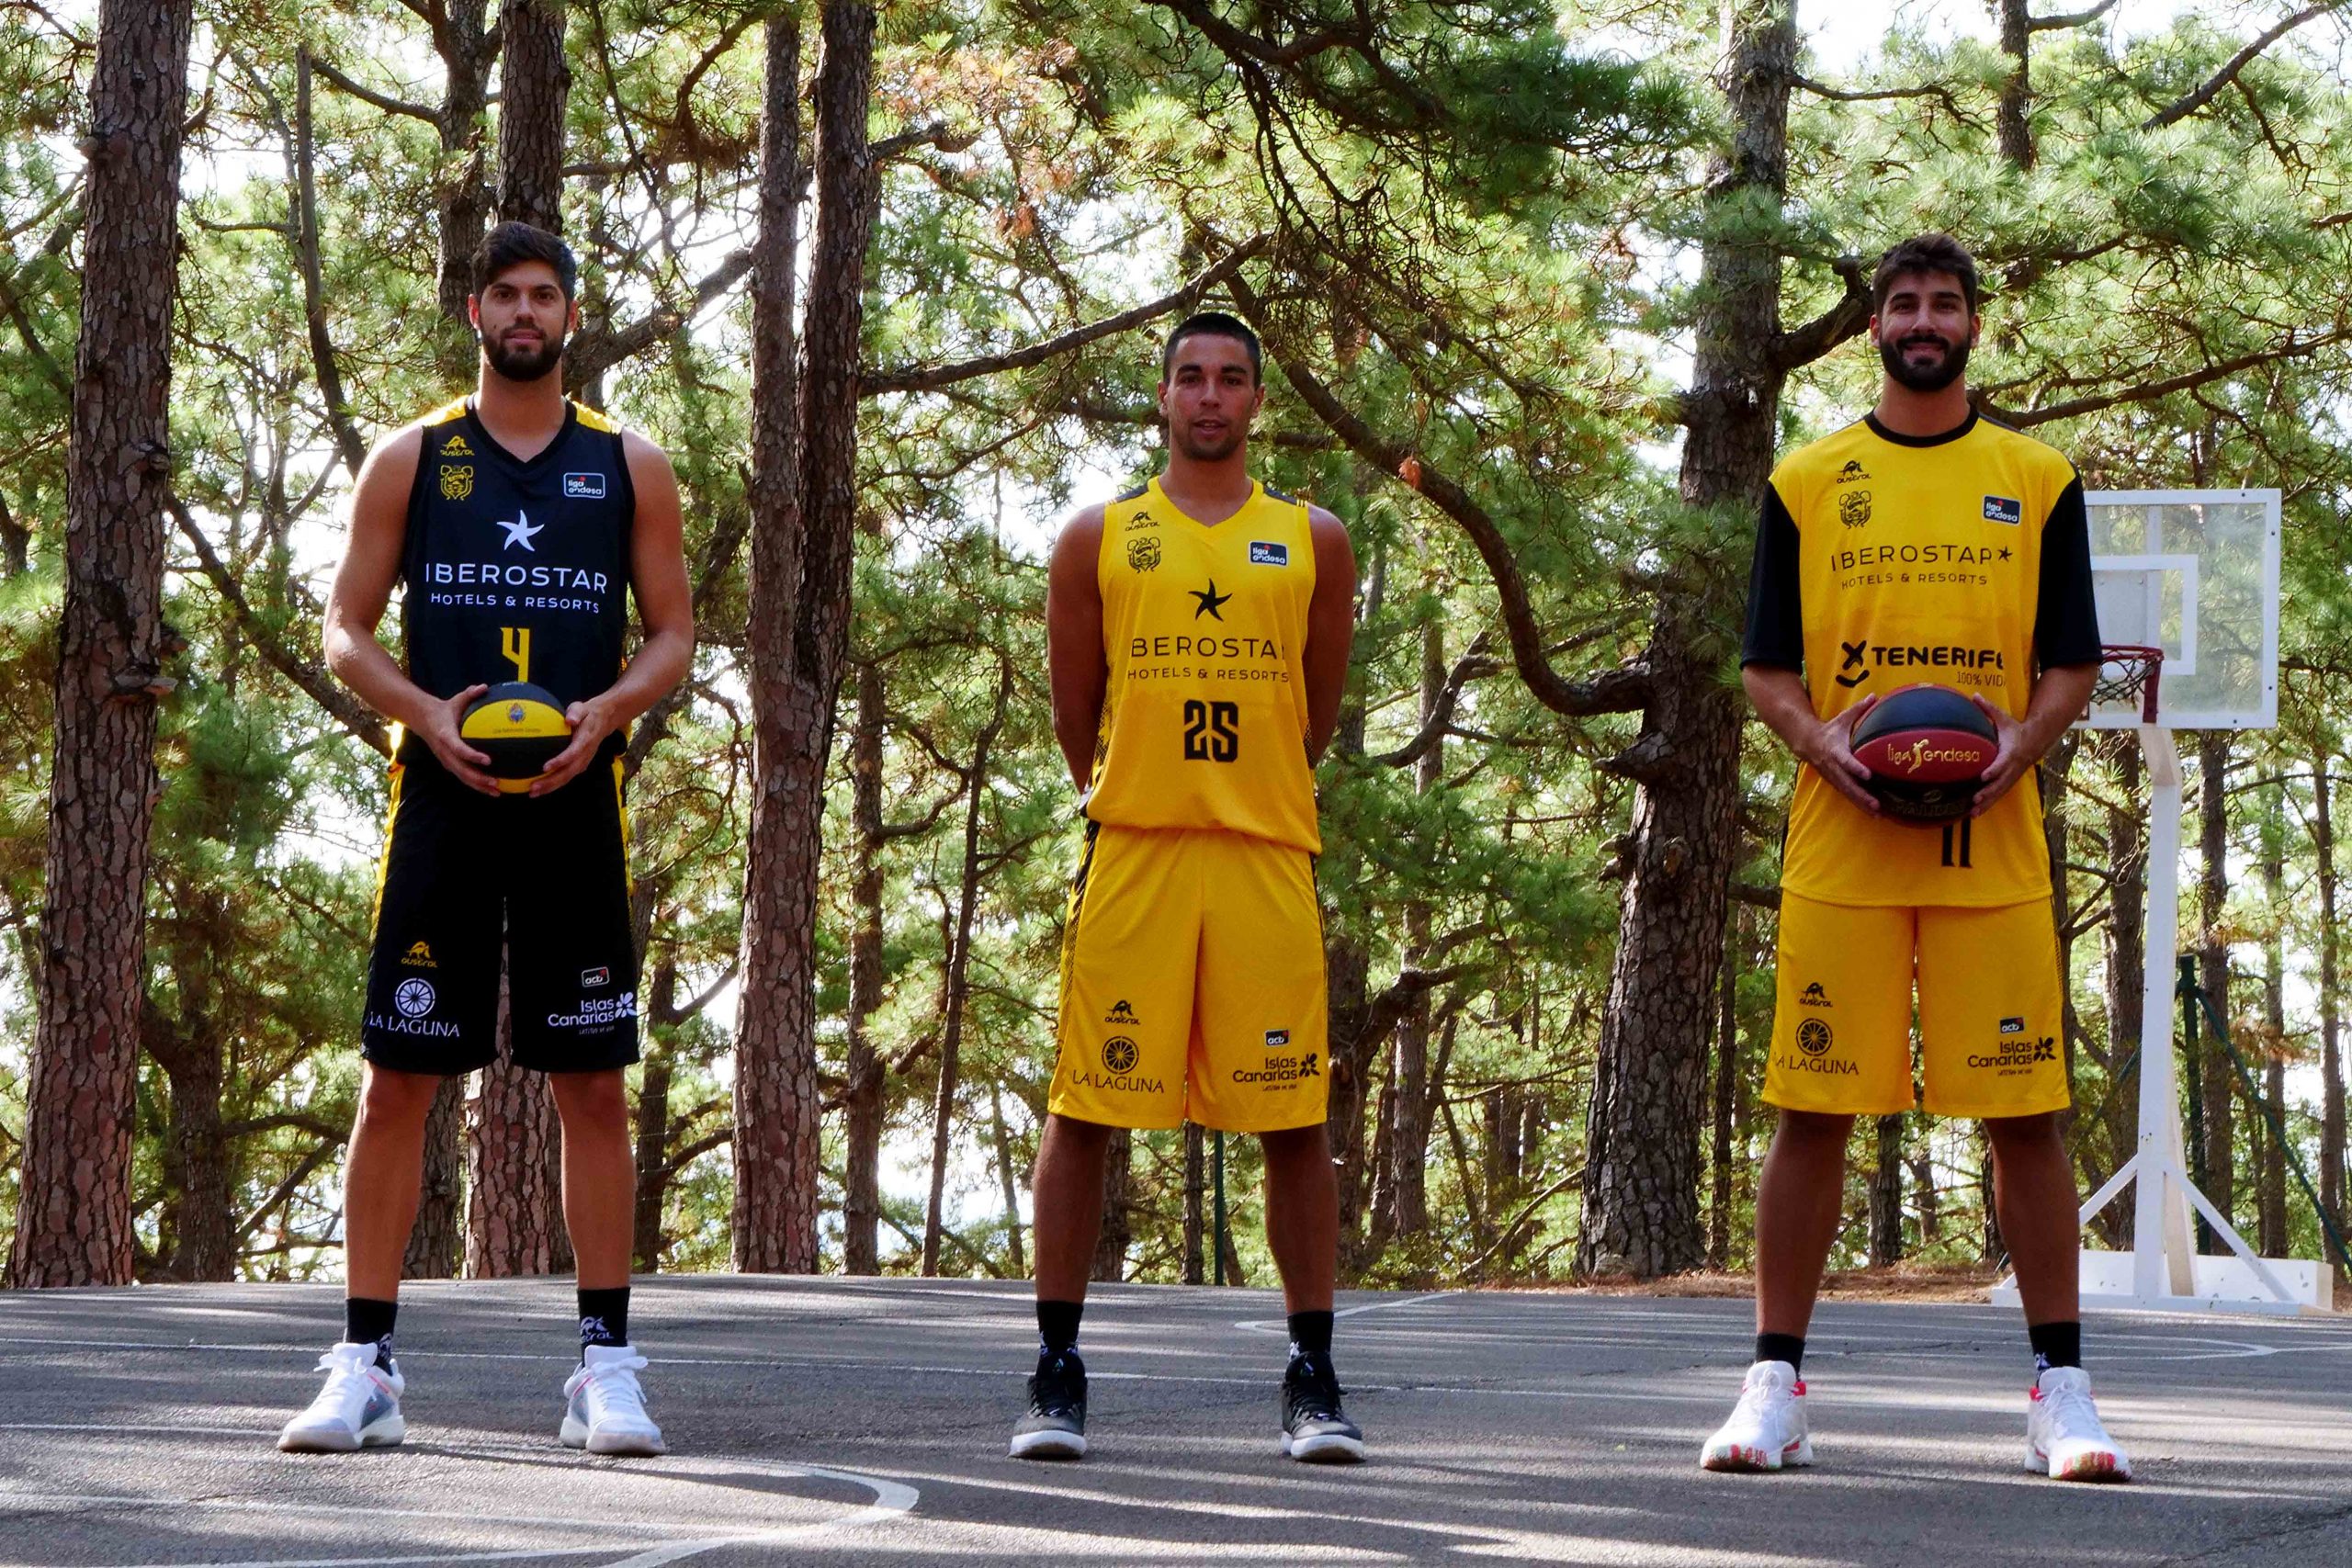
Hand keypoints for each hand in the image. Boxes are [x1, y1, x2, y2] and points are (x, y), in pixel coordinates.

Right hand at [414, 683, 500, 795]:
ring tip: (497, 791)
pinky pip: (463, 776)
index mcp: (446, 736)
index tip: (488, 760)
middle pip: (461, 770)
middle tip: (497, 783)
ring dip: (479, 786)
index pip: (459, 749)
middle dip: (479, 779)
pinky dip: (476, 784)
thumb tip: (485, 686)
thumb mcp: (456, 700)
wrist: (422, 719)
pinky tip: (492, 789)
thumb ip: (470, 694)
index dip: (472, 756)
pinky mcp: (449, 764)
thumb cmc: (445, 709)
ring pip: (462, 777)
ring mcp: (445, 760)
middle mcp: (444, 751)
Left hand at [528, 696, 614, 796]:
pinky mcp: (580, 765)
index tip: (545, 767)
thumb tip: (569, 719)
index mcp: (585, 741)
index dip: (560, 761)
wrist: (604, 721)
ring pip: (567, 777)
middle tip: (533, 788)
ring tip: (533, 792)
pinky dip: (554, 784)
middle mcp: (585, 755)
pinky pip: (567, 776)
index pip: (573, 753)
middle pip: (568, 772)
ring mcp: (583, 761)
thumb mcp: (581, 707)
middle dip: (551, 782)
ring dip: (551, 787)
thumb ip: (575, 712)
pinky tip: (540, 787)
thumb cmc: (587, 713)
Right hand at [1799, 692, 1880, 815]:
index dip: (1856, 768)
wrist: (1806, 742)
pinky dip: (1859, 804)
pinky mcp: (1835, 782)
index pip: (1846, 761)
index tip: (1868, 775)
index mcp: (1835, 751)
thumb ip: (1859, 709)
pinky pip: (1847, 795)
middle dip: (1861, 795)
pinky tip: (1872, 812)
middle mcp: (1833, 768)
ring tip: (1877, 814)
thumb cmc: (1829, 730)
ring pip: (1848, 793)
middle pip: (1848, 784)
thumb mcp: (1842, 719)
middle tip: (1876, 804)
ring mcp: (1833, 777)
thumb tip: (1875, 696)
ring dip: (1861, 804)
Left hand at [1967, 692, 2030, 816]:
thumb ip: (1989, 709)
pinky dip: (1988, 805)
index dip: (1994, 770)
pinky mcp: (2008, 782)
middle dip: (1988, 792)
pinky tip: (1975, 814)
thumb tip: (1974, 695)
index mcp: (2011, 752)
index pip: (2002, 763)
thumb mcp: (2004, 719)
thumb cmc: (2015, 729)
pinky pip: (1998, 795)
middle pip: (2000, 783)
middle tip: (1975, 800)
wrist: (2036, 741)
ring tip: (1973, 814)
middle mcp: (2012, 768)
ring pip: (1999, 793)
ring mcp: (2011, 777)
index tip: (1984, 776)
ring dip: (1987, 803)